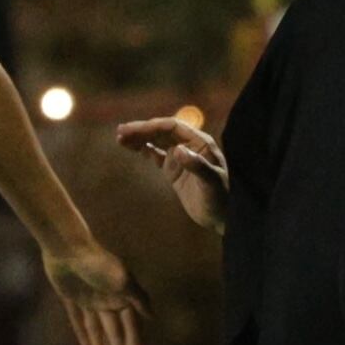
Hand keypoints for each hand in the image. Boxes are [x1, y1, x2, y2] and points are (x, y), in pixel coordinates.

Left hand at [44, 242, 148, 344]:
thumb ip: (138, 299)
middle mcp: (108, 301)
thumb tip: (153, 318)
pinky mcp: (71, 297)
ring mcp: (89, 299)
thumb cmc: (97, 263)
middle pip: (115, 336)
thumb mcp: (122, 281)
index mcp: (122, 299)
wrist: (67, 246)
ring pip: (98, 331)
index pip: (131, 331)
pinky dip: (82, 333)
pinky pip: (78, 320)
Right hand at [117, 118, 230, 232]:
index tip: (133, 130)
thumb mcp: (211, 183)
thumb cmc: (221, 198)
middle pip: (161, 132)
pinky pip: (156, 155)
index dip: (152, 126)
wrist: (224, 217)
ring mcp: (181, 157)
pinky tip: (131, 147)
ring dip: (139, 138)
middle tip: (120, 132)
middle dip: (141, 130)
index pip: (172, 127)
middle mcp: (190, 145)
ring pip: (156, 141)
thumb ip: (197, 166)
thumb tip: (179, 150)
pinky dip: (144, 149)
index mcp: (200, 142)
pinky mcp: (175, 170)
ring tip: (120, 138)